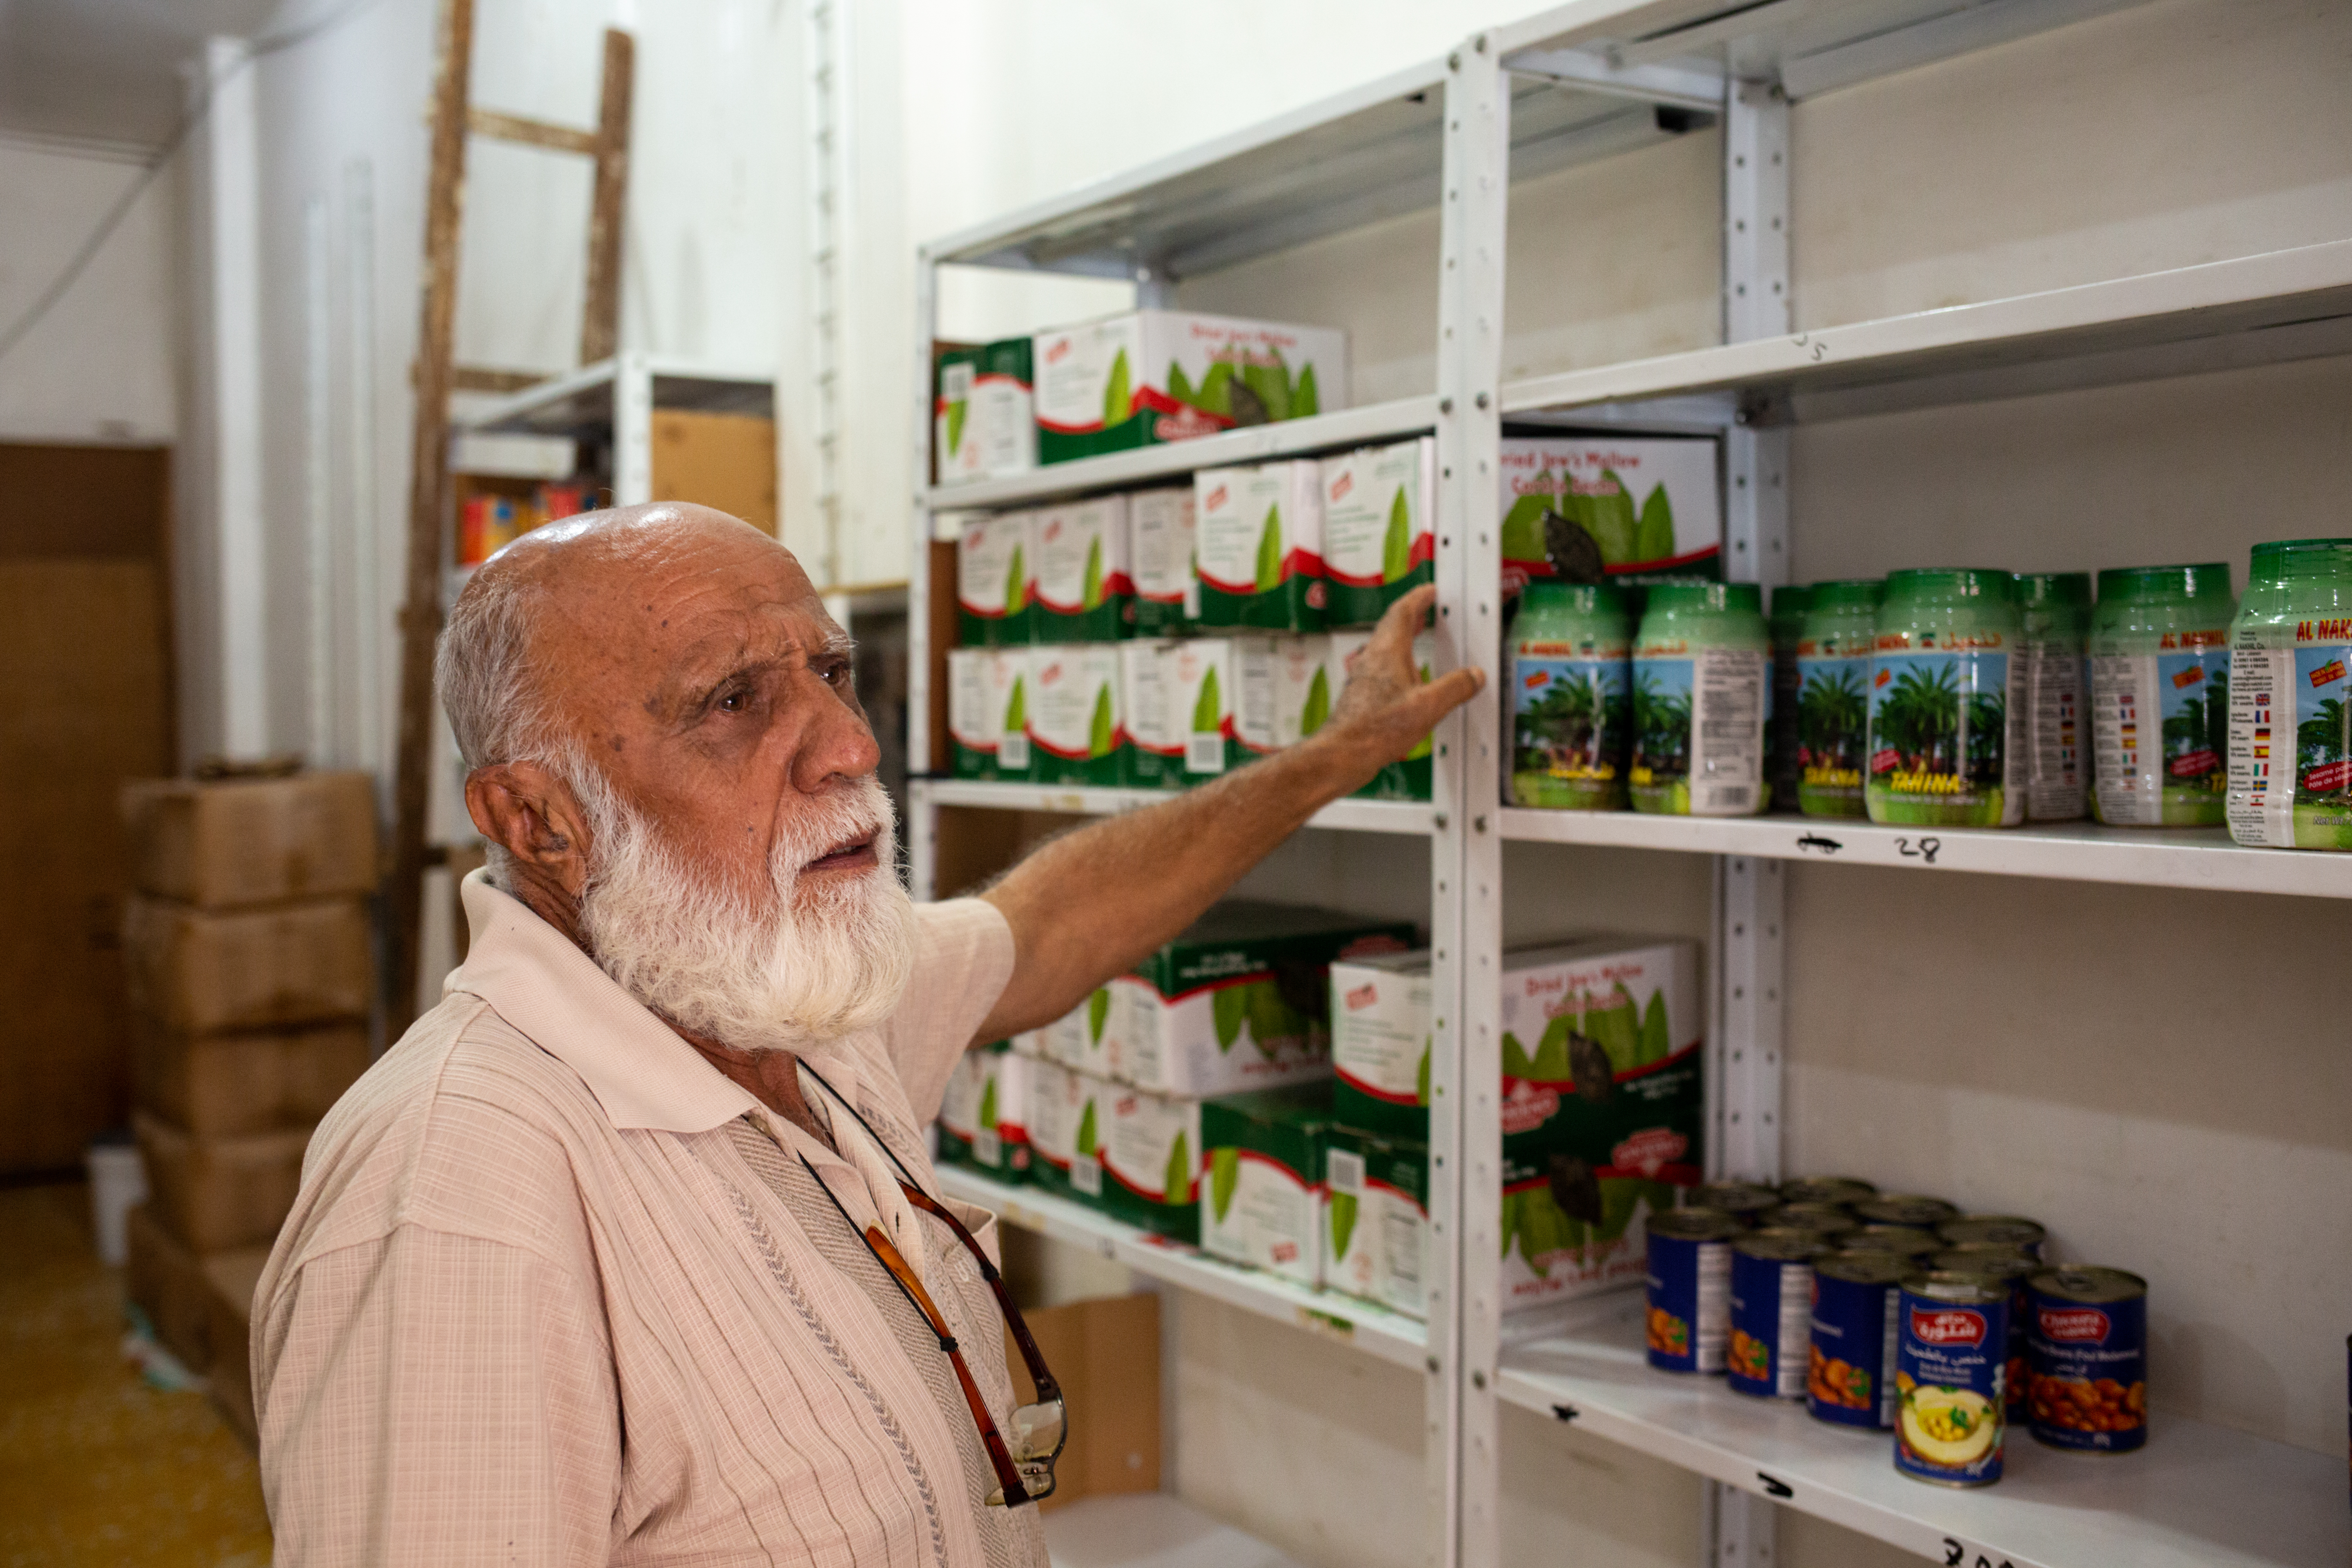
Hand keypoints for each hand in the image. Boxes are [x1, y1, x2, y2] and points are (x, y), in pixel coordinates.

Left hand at [1310, 584, 1484, 792]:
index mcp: (1388, 652)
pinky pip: (1381, 666)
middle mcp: (1372, 659)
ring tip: (1418, 636)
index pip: (1402, 612)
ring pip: (1384, 646)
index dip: (1418, 598)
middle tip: (1425, 609)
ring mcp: (1364, 677)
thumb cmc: (1376, 729)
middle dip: (1411, 614)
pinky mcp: (1361, 695)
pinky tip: (1405, 676)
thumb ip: (1455, 688)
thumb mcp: (1428, 706)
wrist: (1343, 753)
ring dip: (1402, 636)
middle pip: (1391, 626)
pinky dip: (1397, 659)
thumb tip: (1473, 676)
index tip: (1429, 591)